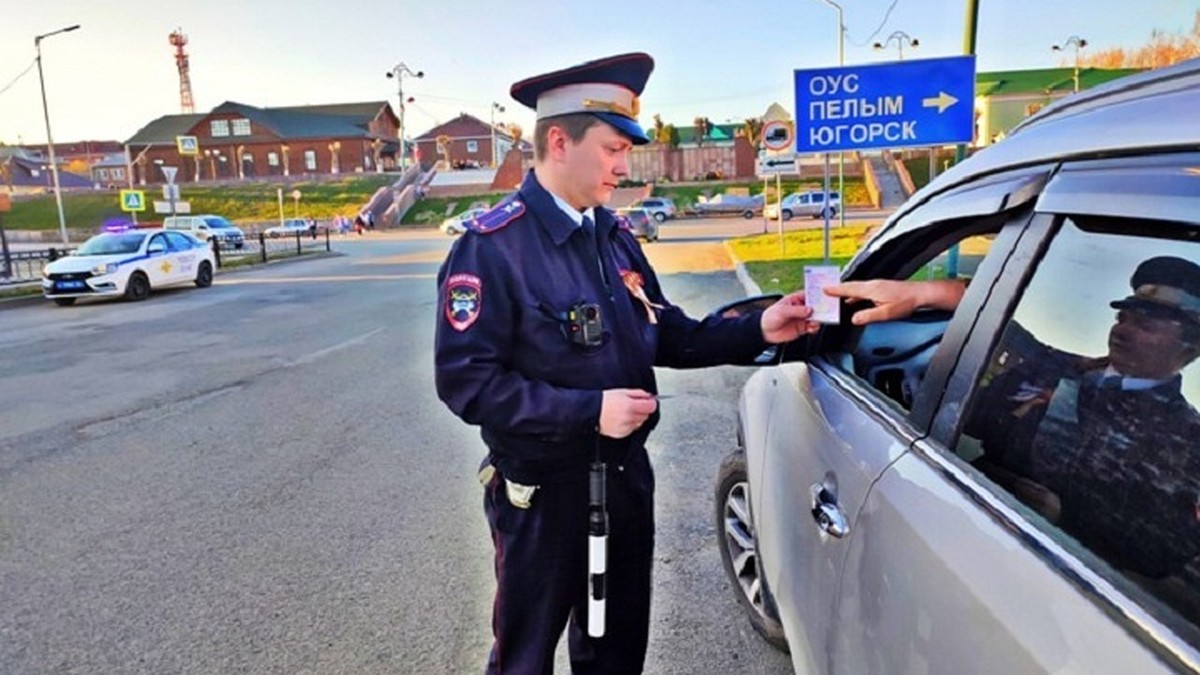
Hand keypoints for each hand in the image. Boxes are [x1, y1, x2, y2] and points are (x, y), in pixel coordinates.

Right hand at [599, 389, 657, 438]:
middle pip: (646, 415)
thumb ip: (638, 394)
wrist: (592, 412)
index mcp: (630, 405)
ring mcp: (626, 427)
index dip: (651, 403)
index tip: (650, 401)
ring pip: (640, 423)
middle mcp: (629, 418)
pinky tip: (622, 419)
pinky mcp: (622, 433)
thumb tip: (648, 396)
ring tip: (626, 412)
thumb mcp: (622, 392)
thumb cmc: (605, 401)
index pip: (650, 407)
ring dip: (636, 418)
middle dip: (643, 410)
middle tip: (634, 405)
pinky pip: (632, 429)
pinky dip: (630, 424)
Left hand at [759, 290, 820, 343]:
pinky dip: (814, 327)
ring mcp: (802, 318)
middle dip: (820, 309)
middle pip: (815, 306)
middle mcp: (801, 308)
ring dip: (818, 319)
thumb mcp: (782, 311)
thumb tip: (809, 310)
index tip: (823, 298)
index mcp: (795, 299)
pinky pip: (812, 327)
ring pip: (815, 317)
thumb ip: (796, 310)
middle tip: (823, 311)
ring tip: (815, 321)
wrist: (765, 332)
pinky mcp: (803, 328)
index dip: (817, 295)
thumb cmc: (770, 317)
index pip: (809, 295)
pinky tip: (811, 328)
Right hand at [823, 279, 965, 325]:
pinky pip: (862, 290)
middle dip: (837, 288)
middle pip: (850, 285)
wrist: (920, 294)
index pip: (848, 289)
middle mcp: (872, 285)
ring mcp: (876, 285)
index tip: (824, 289)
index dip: (835, 290)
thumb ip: (868, 316)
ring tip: (835, 295)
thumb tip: (854, 319)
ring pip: (856, 287)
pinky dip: (854, 293)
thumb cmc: (906, 302)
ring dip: (845, 291)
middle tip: (825, 290)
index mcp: (871, 289)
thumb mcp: (886, 313)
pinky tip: (852, 299)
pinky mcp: (881, 288)